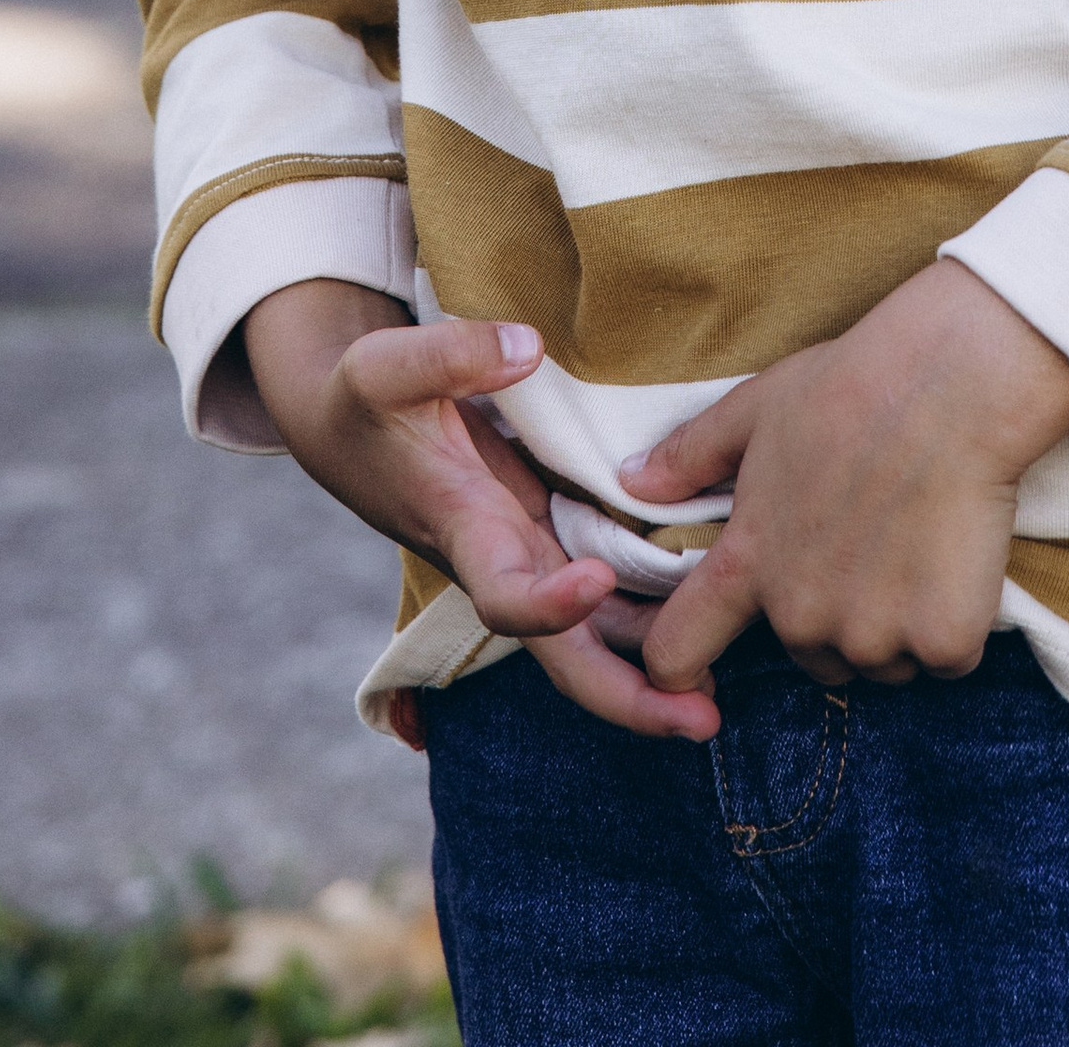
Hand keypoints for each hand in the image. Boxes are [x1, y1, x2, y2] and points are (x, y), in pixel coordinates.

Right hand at [244, 283, 722, 742]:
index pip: (505, 596)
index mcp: (464, 529)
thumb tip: (527, 347)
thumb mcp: (385, 365)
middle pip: (565, 656)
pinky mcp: (550, 534)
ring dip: (654, 666)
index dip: (549, 605)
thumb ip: (451, 354)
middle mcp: (504, 559)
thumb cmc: (365, 398)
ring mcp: (530, 554)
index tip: (596, 582)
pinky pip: (606, 593)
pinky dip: (652, 612)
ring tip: (722, 696)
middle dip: (628, 697)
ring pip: (595, 636)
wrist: (347, 427)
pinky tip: (711, 613)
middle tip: (701, 720)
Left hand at [620, 263, 1068, 698]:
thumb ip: (690, 456)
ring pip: (882, 661)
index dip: (677, 671)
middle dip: (837, 618)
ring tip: (917, 538)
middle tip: (870, 540)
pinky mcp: (942, 642)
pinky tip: (959, 554)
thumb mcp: (756, 410)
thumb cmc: (851, 385)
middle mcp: (801, 614)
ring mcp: (873, 634)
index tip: (691, 681)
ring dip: (899, 625)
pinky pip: (945, 660)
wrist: (953, 384)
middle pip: (811, 656)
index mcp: (748, 563)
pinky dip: (956, 624)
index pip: (679, 650)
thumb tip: (631, 480)